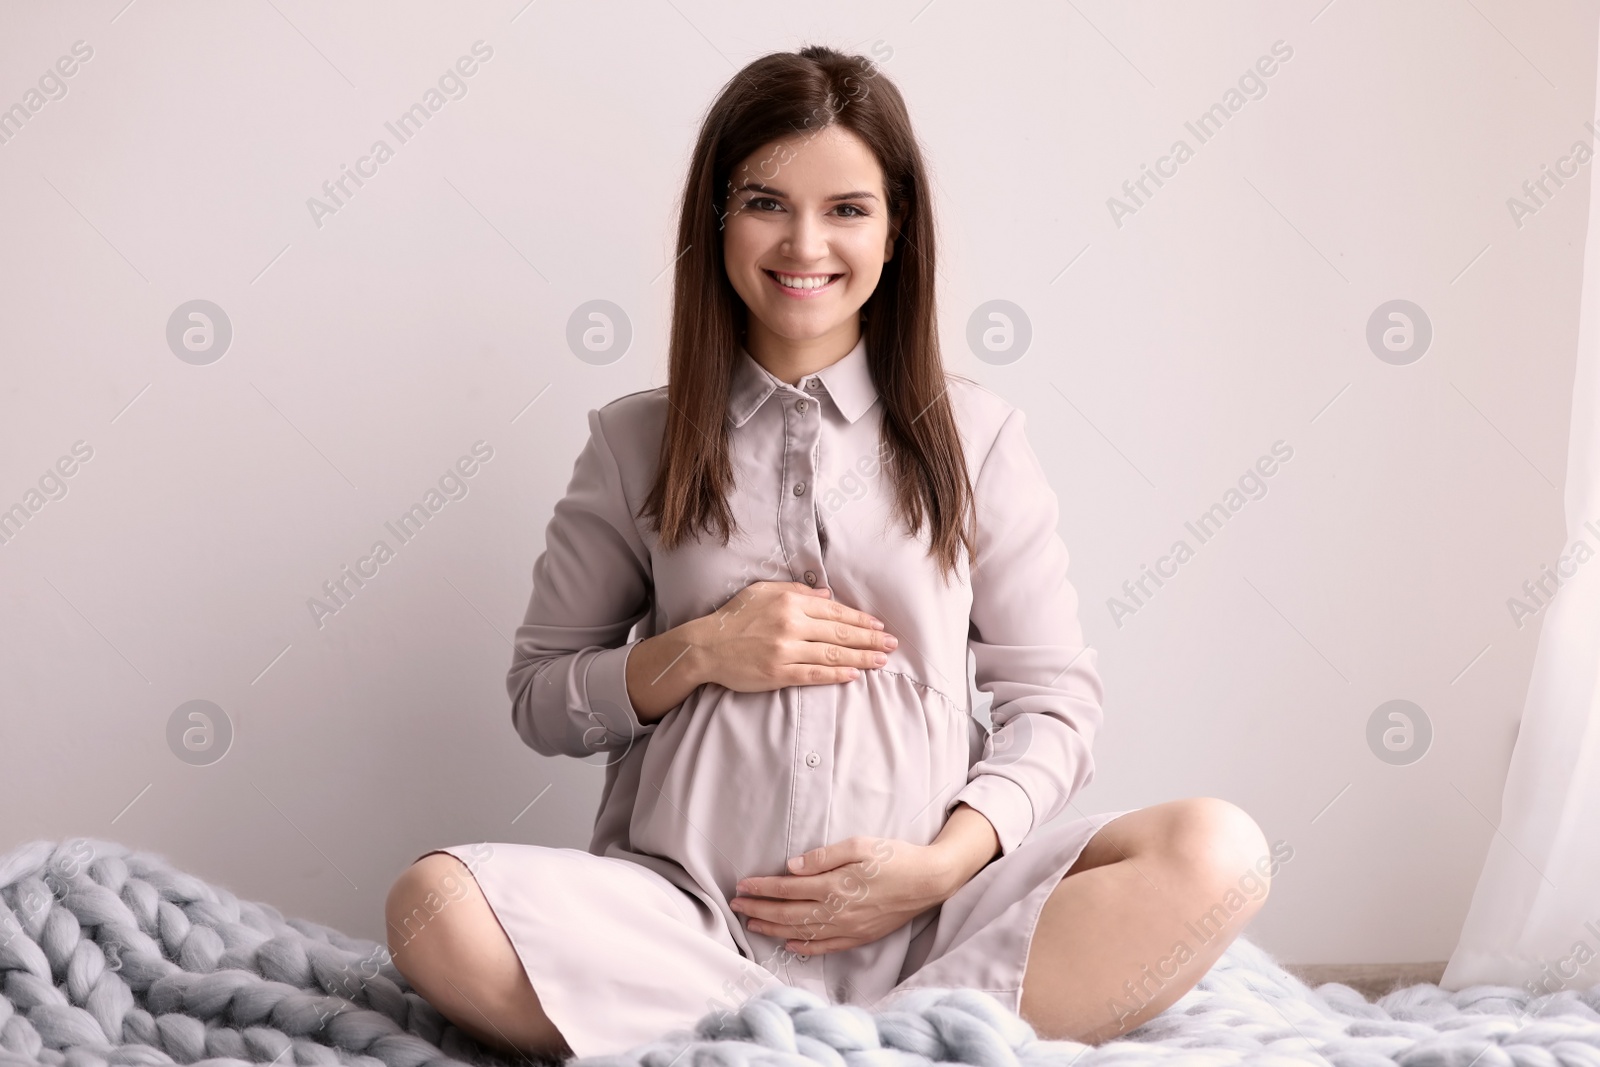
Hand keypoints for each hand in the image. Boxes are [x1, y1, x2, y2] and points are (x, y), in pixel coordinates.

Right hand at [694, 580, 897, 693]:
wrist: (706, 646)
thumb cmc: (734, 617)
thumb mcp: (763, 591)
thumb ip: (797, 591)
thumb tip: (827, 596)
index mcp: (790, 602)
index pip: (835, 612)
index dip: (861, 619)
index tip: (878, 626)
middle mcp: (791, 625)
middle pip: (840, 633)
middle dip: (870, 639)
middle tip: (891, 644)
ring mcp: (785, 651)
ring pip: (832, 655)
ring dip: (861, 658)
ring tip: (882, 661)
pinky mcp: (778, 673)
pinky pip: (814, 675)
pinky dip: (837, 675)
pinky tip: (854, 675)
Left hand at [729, 835, 959, 955]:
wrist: (929, 881)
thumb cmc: (896, 857)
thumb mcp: (861, 844)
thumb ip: (824, 856)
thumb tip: (792, 867)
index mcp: (835, 885)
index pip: (787, 890)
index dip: (761, 889)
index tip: (742, 886)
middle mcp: (838, 911)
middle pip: (788, 913)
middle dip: (759, 910)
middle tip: (736, 906)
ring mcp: (848, 928)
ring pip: (802, 933)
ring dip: (773, 929)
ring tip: (752, 924)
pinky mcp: (859, 937)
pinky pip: (825, 947)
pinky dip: (804, 947)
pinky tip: (789, 944)